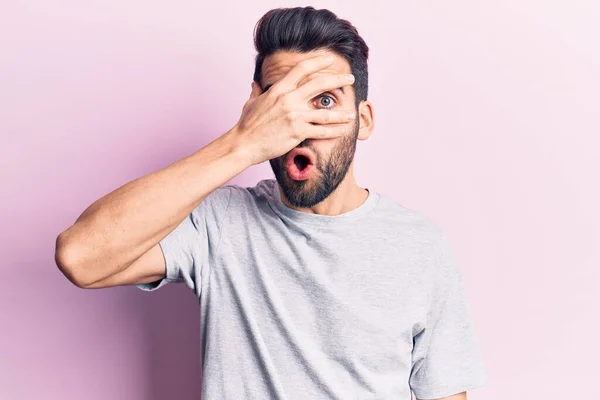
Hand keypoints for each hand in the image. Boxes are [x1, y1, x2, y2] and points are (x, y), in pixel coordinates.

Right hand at [228, 54, 356, 165]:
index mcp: (279, 89)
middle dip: (338, 79)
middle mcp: (289, 99)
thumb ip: (257, 91)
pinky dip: (334, 131)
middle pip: (319, 84)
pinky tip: (343, 130)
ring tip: (351, 112)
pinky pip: (321, 131)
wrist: (244, 143)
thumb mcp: (251, 103)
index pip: (302, 69)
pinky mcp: (298, 132)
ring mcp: (295, 116)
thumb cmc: (247, 125)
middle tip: (349, 78)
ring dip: (340, 113)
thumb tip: (255, 83)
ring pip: (325, 112)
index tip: (329, 60)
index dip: (318, 61)